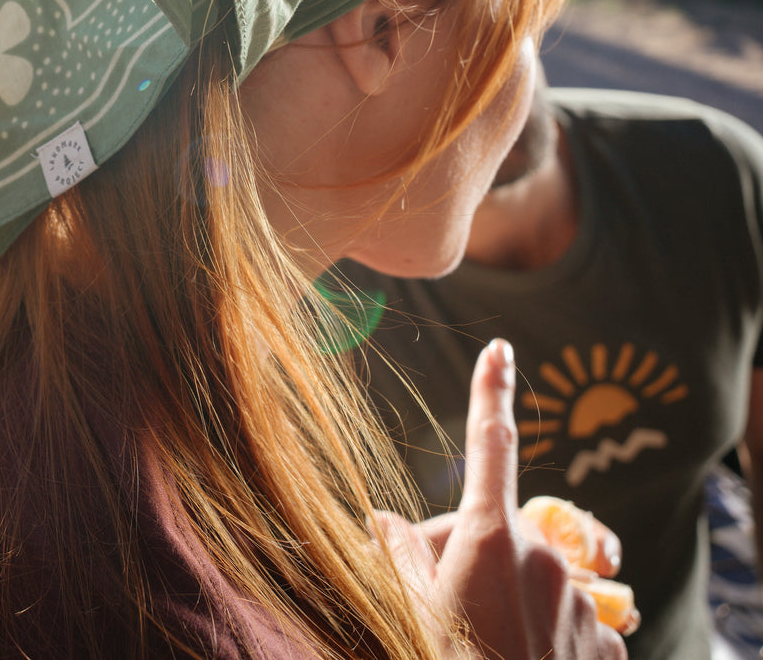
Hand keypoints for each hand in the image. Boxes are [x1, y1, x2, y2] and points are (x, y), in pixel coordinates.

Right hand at [377, 340, 627, 657]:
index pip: (489, 444)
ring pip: (537, 576)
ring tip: (488, 638)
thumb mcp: (413, 611)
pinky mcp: (602, 636)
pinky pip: (572, 616)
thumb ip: (400, 552)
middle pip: (502, 532)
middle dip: (473, 553)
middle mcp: (540, 553)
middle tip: (443, 597)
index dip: (493, 392)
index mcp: (490, 535)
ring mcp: (576, 594)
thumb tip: (376, 518)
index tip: (501, 350)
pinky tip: (525, 657)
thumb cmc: (450, 659)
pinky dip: (550, 631)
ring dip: (513, 597)